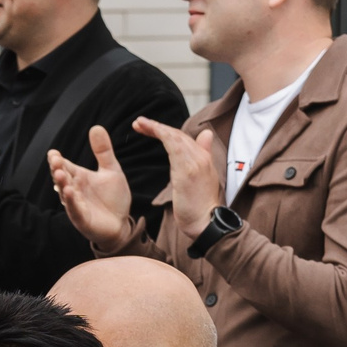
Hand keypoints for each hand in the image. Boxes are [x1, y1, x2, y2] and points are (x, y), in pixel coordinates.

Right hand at [49, 124, 138, 249]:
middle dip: (57, 169)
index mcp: (79, 177)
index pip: (65, 166)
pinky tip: (69, 192)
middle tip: (55, 160)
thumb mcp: (111, 170)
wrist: (121, 224)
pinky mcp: (82, 219)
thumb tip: (96, 127)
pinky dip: (71, 201)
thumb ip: (103, 151)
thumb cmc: (113, 198)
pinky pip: (74, 209)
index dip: (58, 160)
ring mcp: (76, 205)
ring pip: (65, 193)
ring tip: (60, 174)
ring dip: (62, 184)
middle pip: (62, 178)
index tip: (53, 153)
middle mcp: (74, 190)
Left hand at [131, 116, 222, 248]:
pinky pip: (174, 144)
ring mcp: (196, 162)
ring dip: (156, 127)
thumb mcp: (201, 181)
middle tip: (138, 122)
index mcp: (204, 159)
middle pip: (177, 134)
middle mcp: (202, 156)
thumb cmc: (201, 208)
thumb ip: (200, 159)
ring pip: (174, 136)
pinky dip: (161, 134)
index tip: (149, 128)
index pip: (184, 139)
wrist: (207, 224)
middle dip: (157, 126)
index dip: (166, 131)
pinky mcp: (188, 169)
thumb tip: (205, 136)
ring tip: (138, 123)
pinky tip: (150, 130)